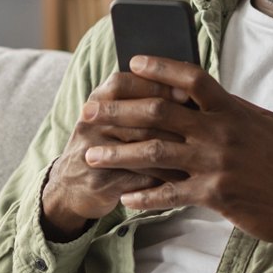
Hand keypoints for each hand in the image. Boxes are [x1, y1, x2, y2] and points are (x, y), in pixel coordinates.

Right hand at [40, 66, 191, 240]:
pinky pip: (143, 177)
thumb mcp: (110, 118)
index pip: (122, 83)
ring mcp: (93, 154)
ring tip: (201, 148)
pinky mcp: (102, 182)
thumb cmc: (105, 147)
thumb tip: (185, 89)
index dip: (153, 84)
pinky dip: (167, 177)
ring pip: (142, 147)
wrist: (71, 189)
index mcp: (96, 103)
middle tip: (197, 119)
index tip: (184, 91)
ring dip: (174, 148)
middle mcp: (90, 124)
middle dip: (170, 116)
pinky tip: (188, 176)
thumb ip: (137, 101)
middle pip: (134, 114)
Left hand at [81, 55, 272, 256]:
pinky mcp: (215, 195)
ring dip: (117, 154)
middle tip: (89, 112)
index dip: (159, 67)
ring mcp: (216, 163)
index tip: (132, 63)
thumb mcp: (266, 126)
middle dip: (118, 111)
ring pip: (154, 152)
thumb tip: (212, 95)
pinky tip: (125, 198)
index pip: (191, 77)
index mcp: (233, 110)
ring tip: (90, 156)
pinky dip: (144, 196)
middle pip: (158, 111)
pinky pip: (169, 194)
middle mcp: (221, 131)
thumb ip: (235, 110)